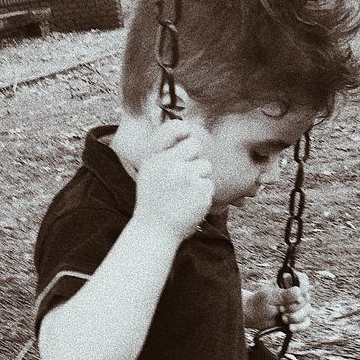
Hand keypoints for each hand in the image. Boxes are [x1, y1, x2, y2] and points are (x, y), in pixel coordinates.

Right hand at [134, 122, 213, 241]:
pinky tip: (190, 204)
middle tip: (185, 176)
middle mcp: (169, 163)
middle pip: (195, 145)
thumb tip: (185, 128)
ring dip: (200, 178)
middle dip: (194, 158)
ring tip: (185, 194)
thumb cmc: (154, 201)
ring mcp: (186, 176)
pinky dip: (203, 195)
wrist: (155, 231)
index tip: (186, 134)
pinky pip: (209, 184)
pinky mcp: (201, 190)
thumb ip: (164, 151)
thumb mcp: (150, 172)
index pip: (174, 128)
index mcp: (155, 157)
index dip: (184, 129)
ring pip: (205, 166)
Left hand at [246, 272, 311, 332]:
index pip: (303, 280)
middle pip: (306, 298)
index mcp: (289, 283)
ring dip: (295, 317)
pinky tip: (290, 327)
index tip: (297, 295)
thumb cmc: (259, 303)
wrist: (253, 317)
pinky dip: (300, 326)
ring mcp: (298, 306)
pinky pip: (306, 323)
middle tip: (281, 309)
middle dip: (294, 307)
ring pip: (307, 311)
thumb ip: (285, 294)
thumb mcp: (270, 297)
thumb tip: (299, 292)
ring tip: (282, 319)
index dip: (304, 287)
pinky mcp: (298, 318)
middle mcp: (296, 294)